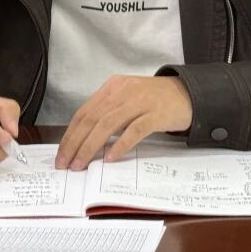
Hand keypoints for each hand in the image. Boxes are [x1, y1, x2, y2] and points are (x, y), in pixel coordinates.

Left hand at [56, 75, 192, 169]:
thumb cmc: (155, 100)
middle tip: (65, 164)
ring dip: (91, 146)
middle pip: (92, 118)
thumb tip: (84, 140)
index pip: (84, 112)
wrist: (189, 94)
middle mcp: (123, 91)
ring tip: (81, 164)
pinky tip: (110, 157)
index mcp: (112, 87)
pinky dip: (120, 144)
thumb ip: (108, 113)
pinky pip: (135, 130)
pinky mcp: (156, 114)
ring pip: (108, 124)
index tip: (61, 154)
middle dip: (75, 143)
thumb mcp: (127, 99)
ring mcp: (140, 101)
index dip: (70, 134)